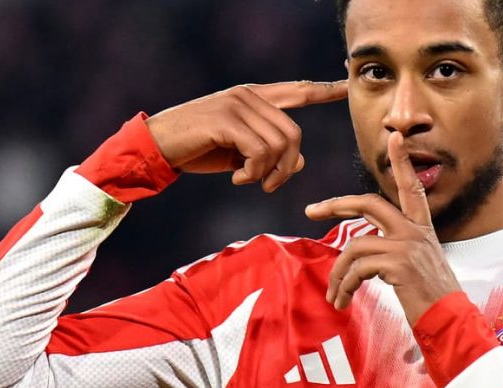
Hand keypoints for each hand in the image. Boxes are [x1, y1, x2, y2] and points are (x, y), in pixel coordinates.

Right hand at [145, 80, 347, 191]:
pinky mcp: (226, 120)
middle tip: (269, 185)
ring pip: (280, 144)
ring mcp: (237, 105)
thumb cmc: (197, 149)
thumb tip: (300, 162)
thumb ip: (269, 152)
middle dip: (288, 167)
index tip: (346, 88)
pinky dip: (254, 172)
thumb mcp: (239, 153)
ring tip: (249, 180)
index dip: (324, 91)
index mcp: (254, 98)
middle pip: (294, 133)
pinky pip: (260, 151)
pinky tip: (238, 178)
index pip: (297, 91)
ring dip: (269, 172)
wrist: (156, 146)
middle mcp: (248, 95)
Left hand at [305, 132, 462, 324]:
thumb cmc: (432, 299)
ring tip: (334, 295)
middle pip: (369, 203)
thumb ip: (395, 250)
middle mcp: (415, 231)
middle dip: (336, 204)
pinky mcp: (398, 264)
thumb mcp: (418, 266)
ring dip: (338, 273)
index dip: (403, 161)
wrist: (449, 321)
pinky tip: (344, 301)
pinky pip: (357, 269)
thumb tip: (364, 250)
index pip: (411, 187)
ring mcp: (407, 245)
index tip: (395, 136)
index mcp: (422, 228)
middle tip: (311, 211)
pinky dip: (344, 286)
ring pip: (355, 246)